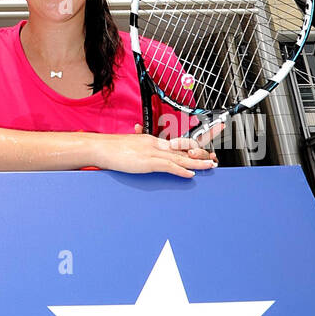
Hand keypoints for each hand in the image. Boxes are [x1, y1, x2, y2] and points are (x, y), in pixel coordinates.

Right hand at [94, 127, 218, 177]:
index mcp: (153, 141)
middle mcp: (155, 144)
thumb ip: (143, 151)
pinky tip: (189, 174)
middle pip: (182, 150)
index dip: (192, 148)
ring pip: (179, 157)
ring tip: (209, 167)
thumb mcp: (132, 147)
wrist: (101, 147)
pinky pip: (168, 166)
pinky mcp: (147, 162)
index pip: (177, 144)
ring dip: (196, 163)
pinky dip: (180, 170)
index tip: (203, 151)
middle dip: (199, 155)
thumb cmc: (113, 149)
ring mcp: (152, 152)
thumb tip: (150, 158)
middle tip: (213, 160)